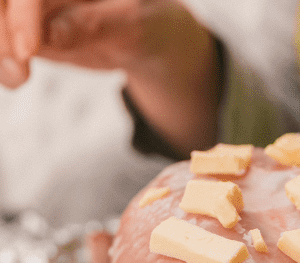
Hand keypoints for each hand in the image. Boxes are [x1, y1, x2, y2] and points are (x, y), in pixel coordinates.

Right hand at [0, 0, 221, 155]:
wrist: (144, 31)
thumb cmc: (143, 18)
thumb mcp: (129, 23)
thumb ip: (92, 26)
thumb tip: (50, 34)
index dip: (23, 14)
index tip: (27, 48)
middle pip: (7, 2)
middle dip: (3, 30)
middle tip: (17, 67)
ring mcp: (32, 5)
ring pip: (2, 18)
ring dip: (2, 49)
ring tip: (17, 78)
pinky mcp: (26, 24)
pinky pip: (7, 41)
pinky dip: (6, 62)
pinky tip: (14, 78)